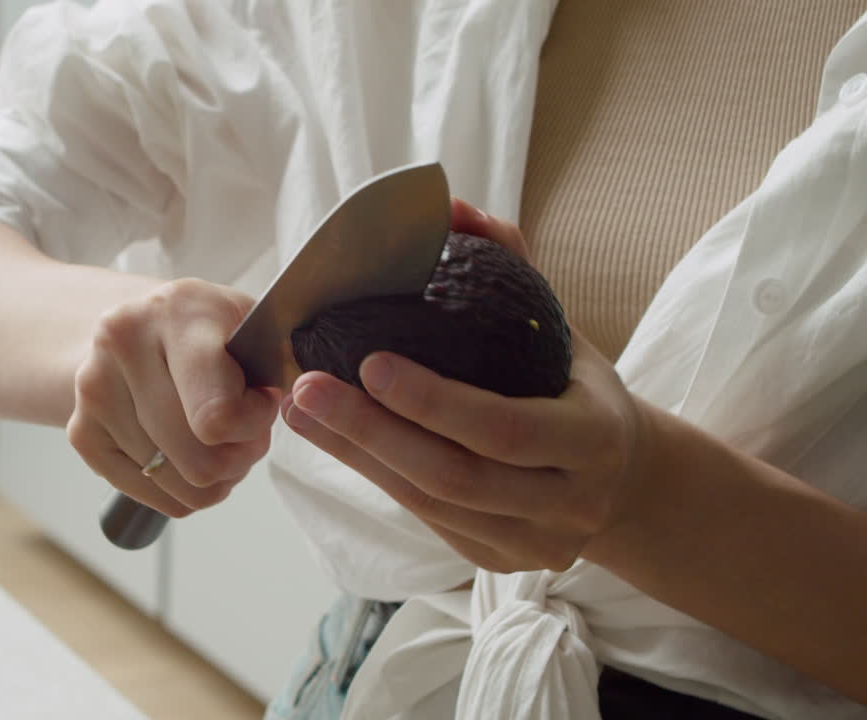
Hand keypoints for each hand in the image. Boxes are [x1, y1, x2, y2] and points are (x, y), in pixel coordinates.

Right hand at [68, 278, 281, 516]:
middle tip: (245, 431)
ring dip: (214, 475)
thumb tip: (304, 403)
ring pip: (181, 488)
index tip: (262, 401)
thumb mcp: (252, 323)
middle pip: (201, 463)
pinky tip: (186, 449)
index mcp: (177, 312)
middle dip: (239, 457)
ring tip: (216, 436)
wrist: (132, 324)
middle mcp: (123, 346)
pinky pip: (155, 499)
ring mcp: (93, 392)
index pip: (216, 416)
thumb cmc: (206, 330)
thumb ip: (284, 360)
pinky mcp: (81, 433)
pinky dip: (182, 489)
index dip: (254, 425)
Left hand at [280, 202, 650, 571]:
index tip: (368, 361)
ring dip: (355, 456)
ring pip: (429, 504)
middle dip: (370, 432)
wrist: (621, 480)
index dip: (433, 401)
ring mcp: (531, 542)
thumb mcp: (559, 325)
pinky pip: (424, 519)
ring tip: (300, 409)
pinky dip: (372, 475)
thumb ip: (508, 263)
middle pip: (454, 476)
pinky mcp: (495, 560)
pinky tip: (329, 439)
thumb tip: (449, 205)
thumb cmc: (575, 386)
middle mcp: (569, 502)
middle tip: (306, 386)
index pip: (505, 428)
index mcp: (594, 438)